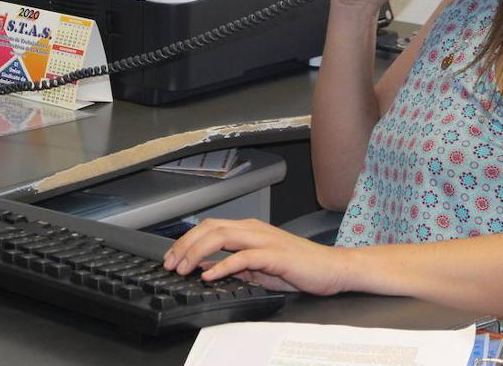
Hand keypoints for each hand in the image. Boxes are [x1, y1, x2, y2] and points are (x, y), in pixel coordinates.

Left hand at [163, 218, 350, 295]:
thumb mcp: (259, 267)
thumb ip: (234, 265)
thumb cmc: (299, 267)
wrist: (331, 268)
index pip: (209, 227)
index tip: (171, 258)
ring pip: (222, 236)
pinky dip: (223, 265)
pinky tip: (210, 275)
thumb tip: (207, 269)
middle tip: (170, 264)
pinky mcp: (274, 254)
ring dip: (197, 252)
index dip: (186, 241)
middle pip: (210, 227)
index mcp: (249, 229)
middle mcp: (254, 229)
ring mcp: (264, 239)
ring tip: (184, 268)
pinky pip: (243, 256)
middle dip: (185, 245)